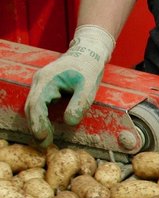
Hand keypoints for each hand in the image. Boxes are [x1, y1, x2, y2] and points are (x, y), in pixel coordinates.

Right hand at [24, 25, 114, 146]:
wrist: (88, 52)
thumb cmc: (89, 68)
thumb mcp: (88, 87)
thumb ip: (79, 104)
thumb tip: (69, 122)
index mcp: (47, 80)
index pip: (37, 104)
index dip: (38, 122)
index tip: (43, 137)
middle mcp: (39, 82)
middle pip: (31, 107)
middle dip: (36, 126)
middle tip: (43, 144)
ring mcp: (41, 84)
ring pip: (33, 106)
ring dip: (37, 123)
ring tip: (45, 140)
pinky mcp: (46, 87)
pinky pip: (39, 104)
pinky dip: (41, 117)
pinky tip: (47, 128)